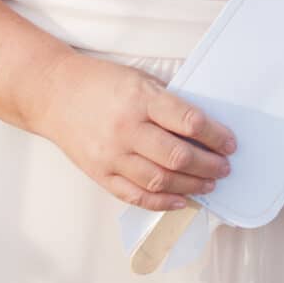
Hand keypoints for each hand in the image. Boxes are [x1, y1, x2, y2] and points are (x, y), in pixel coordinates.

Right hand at [31, 52, 236, 211]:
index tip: (230, 143)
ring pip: (159, 181)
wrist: (53, 94)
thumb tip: (203, 129)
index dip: (216, 136)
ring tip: (209, 185)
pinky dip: (161, 202)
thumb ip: (167, 103)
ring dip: (191, 186)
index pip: (188, 121)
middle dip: (209, 165)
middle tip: (224, 167)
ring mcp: (111, 155)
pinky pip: (134, 196)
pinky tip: (180, 201)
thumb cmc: (100, 83)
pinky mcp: (99, 173)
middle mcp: (126, 129)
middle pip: (178, 157)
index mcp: (140, 99)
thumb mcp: (139, 79)